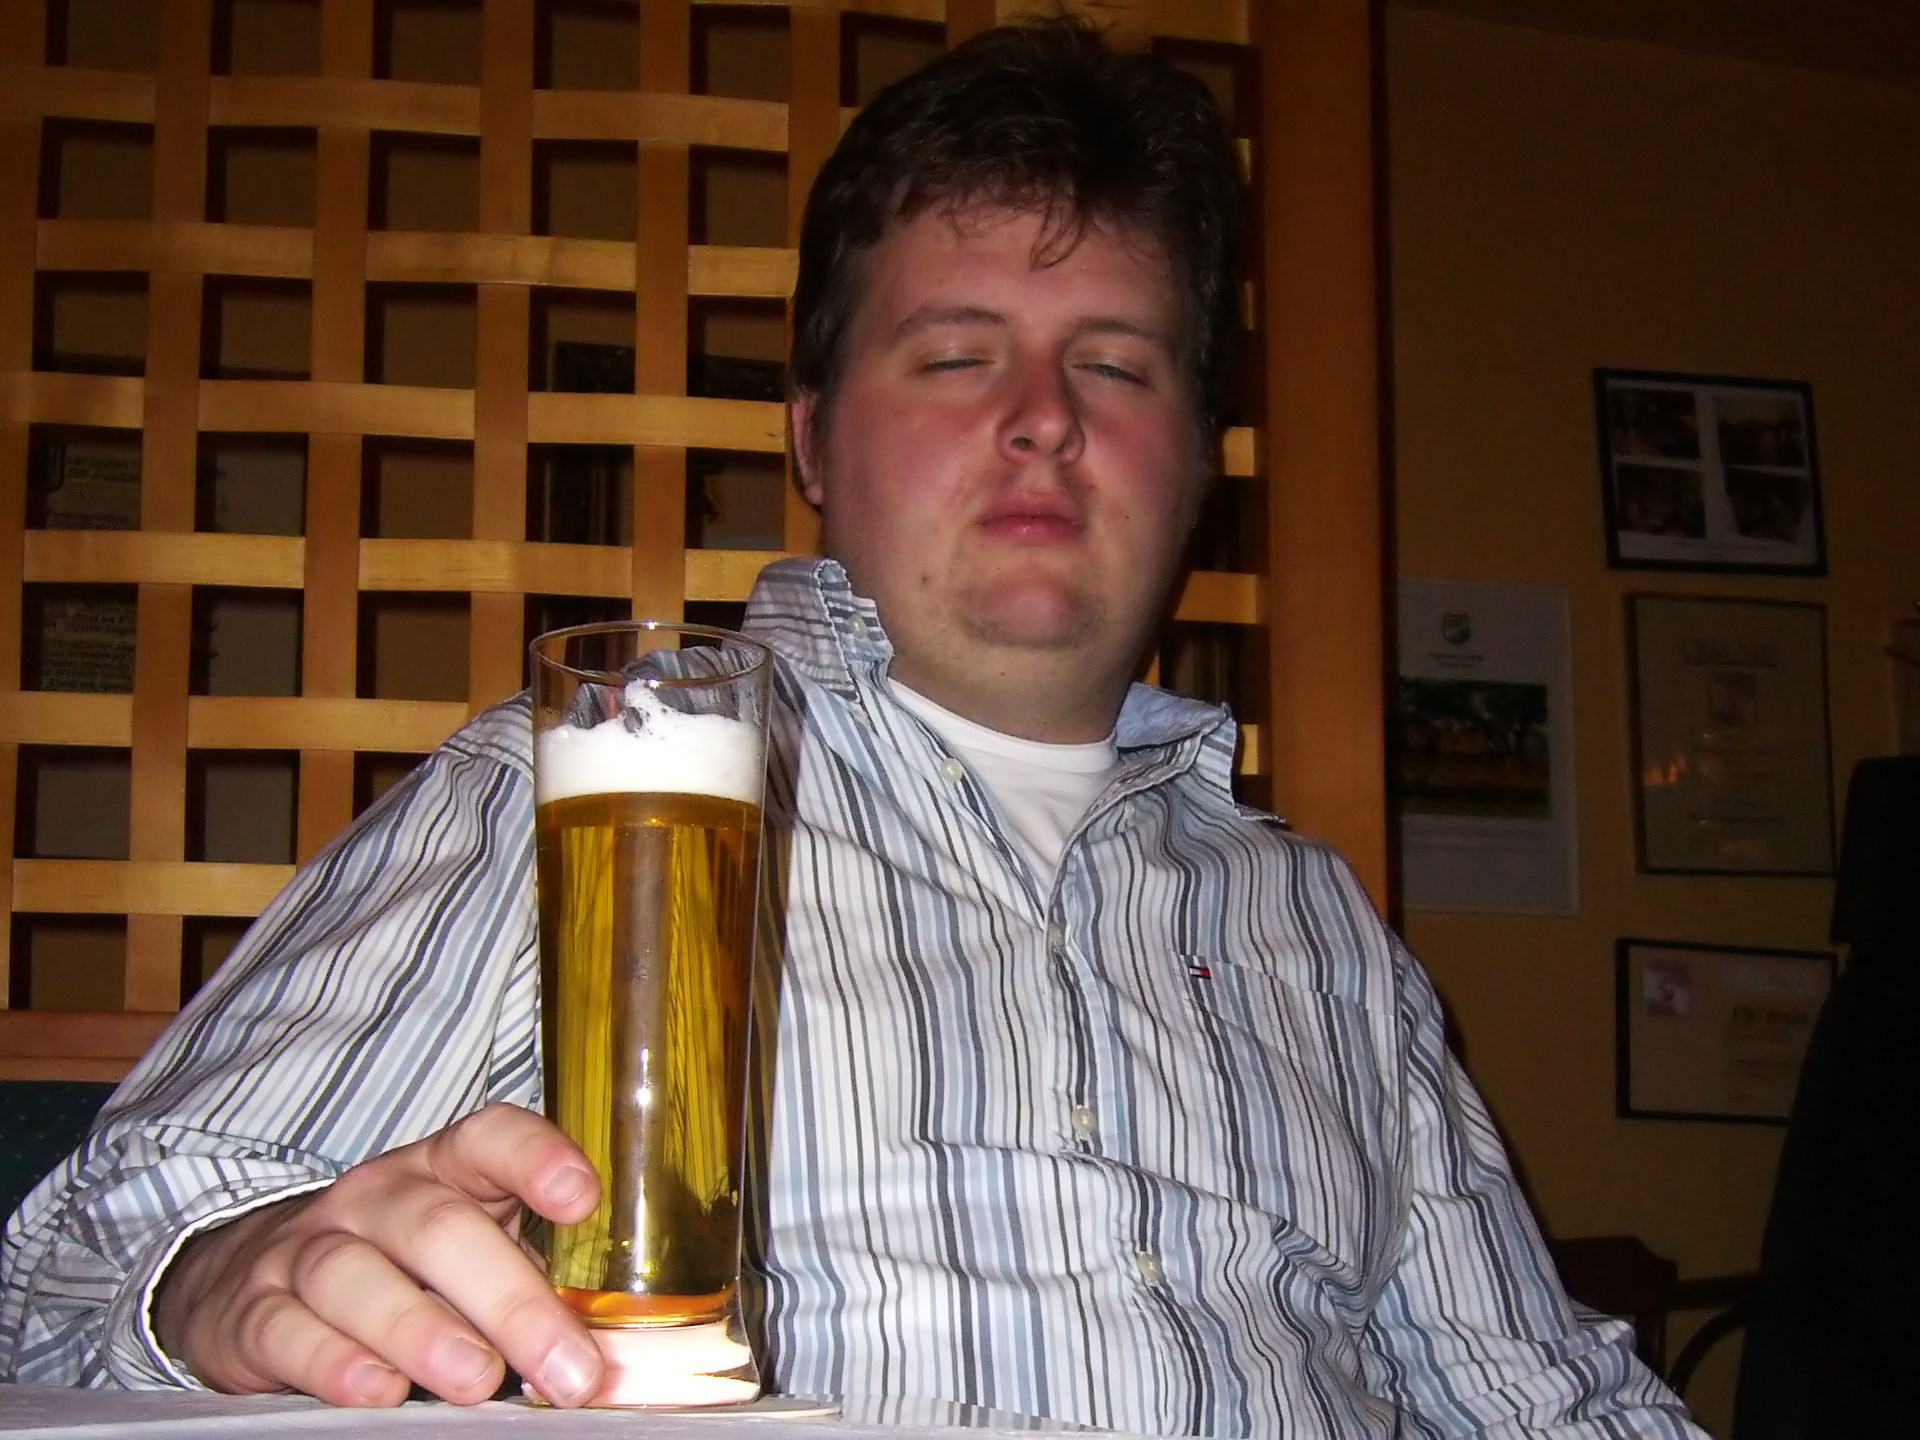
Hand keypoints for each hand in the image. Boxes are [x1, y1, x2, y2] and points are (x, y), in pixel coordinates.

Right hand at [153, 1103, 605, 1407]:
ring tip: (476, 1379)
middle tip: (564, 1365)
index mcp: (442, 1170)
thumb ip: (530, 1282)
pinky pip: (288, 1330)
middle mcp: (375, 1198)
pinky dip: (334, 1362)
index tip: (581, 1199)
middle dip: (509, 1299)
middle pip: (439, 1228)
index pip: (489, 1138)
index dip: (535, 1158)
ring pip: (357, 1276)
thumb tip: (599, 1351)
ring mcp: (306, 1250)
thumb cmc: (400, 1268)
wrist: (251, 1281)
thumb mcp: (469, 1251)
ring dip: (422, 1330)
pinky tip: (379, 1389)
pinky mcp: (253, 1313)